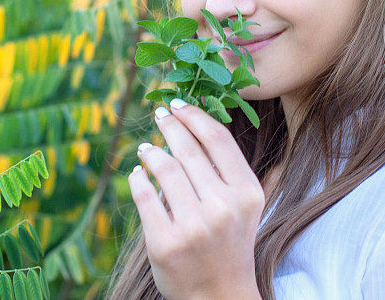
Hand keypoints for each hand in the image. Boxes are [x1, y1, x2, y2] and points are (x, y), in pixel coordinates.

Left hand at [128, 98, 264, 299]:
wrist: (219, 295)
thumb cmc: (229, 242)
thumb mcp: (244, 205)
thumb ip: (227, 168)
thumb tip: (195, 121)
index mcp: (247, 193)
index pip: (218, 140)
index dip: (195, 115)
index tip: (178, 104)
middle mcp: (222, 208)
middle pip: (188, 150)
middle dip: (170, 125)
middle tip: (160, 114)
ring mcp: (193, 227)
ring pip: (164, 169)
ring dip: (151, 151)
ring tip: (147, 147)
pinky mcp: (164, 243)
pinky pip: (144, 197)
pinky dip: (137, 178)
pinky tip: (137, 172)